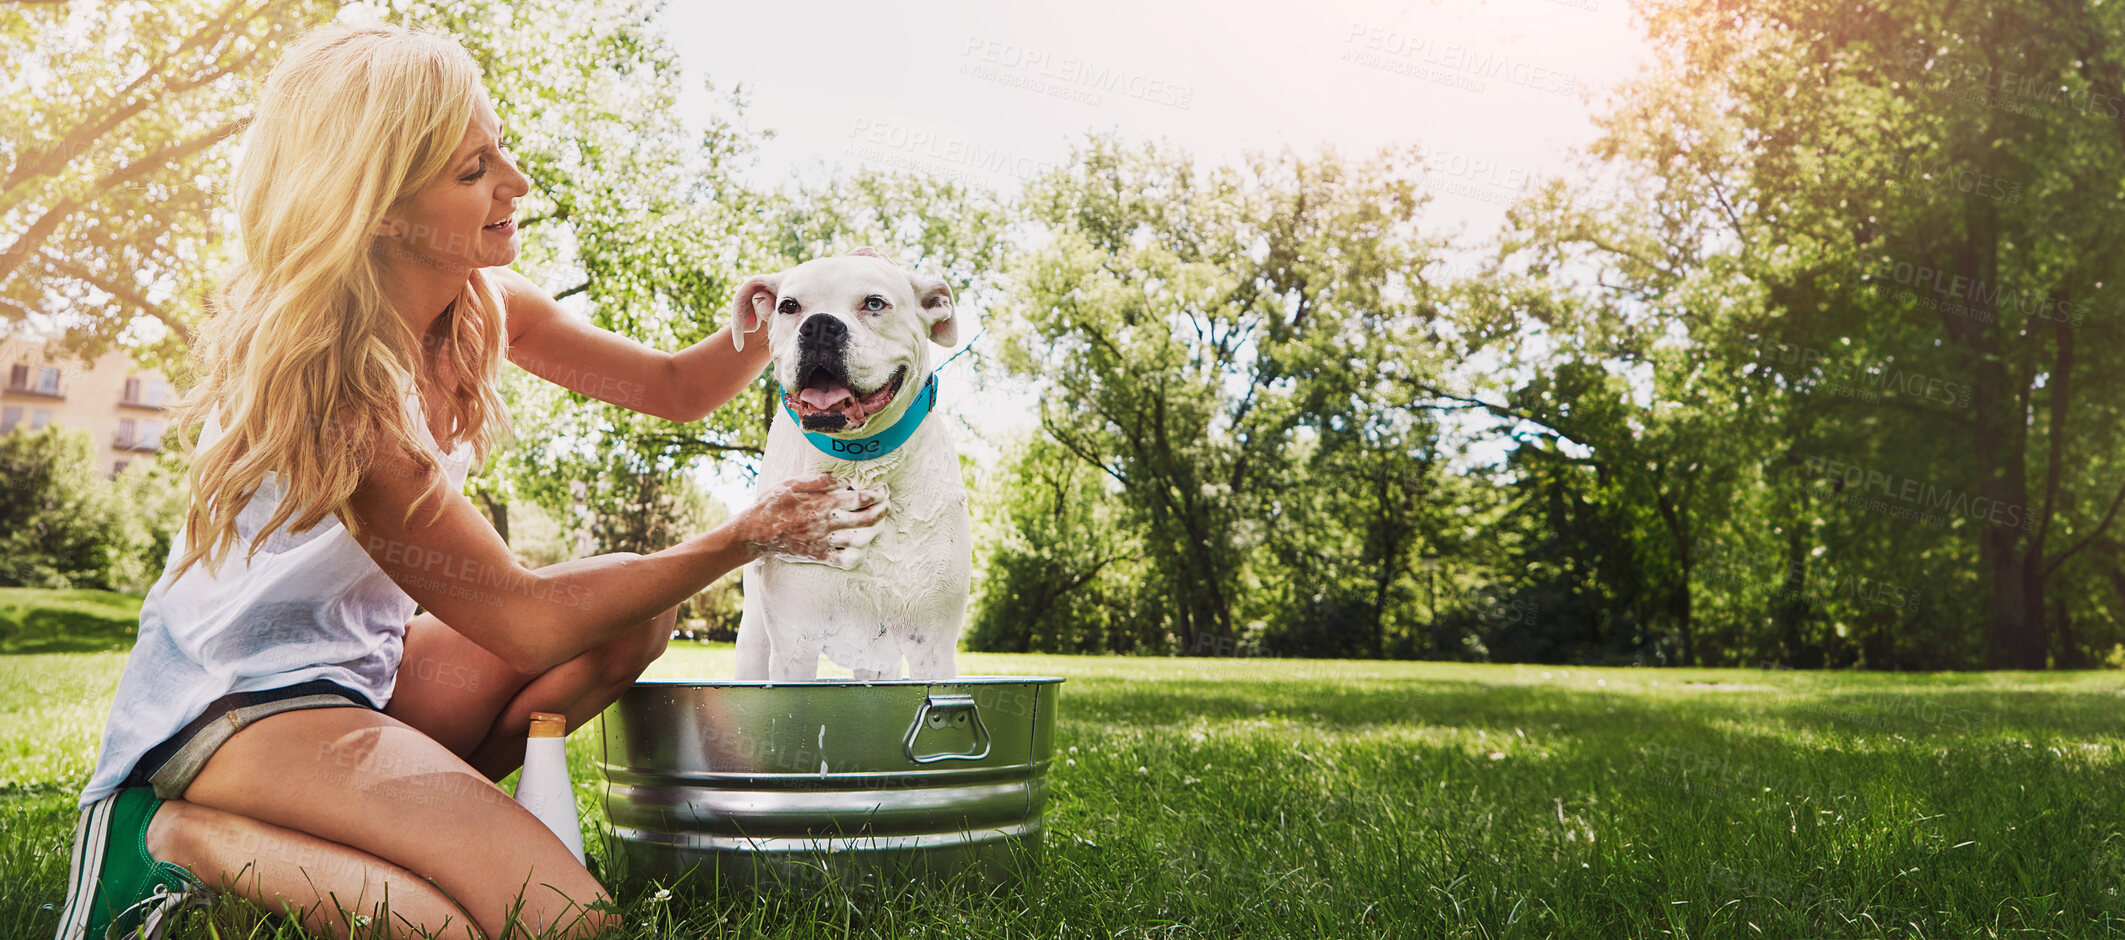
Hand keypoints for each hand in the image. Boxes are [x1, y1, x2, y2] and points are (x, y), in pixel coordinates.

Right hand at [734, 473, 888, 567]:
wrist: (754, 532)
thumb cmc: (773, 503)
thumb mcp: (794, 482)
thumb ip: (822, 481)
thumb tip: (846, 482)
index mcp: (823, 503)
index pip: (861, 498)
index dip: (877, 494)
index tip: (883, 490)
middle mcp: (828, 523)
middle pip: (866, 520)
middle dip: (882, 511)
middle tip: (886, 505)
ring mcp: (824, 542)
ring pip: (860, 540)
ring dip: (874, 532)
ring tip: (878, 524)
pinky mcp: (818, 555)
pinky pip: (844, 560)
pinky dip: (857, 556)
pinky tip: (860, 549)